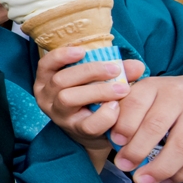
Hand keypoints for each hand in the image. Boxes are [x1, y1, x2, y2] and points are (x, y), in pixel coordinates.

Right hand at [33, 47, 143, 162]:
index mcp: (48, 80)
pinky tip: (117, 107)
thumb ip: (116, 70)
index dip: (60, 56)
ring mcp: (59, 115)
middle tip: (115, 69)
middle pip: (60, 80)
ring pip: (68, 98)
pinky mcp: (75, 131)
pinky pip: (88, 124)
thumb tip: (137, 66)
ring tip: (122, 88)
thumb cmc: (93, 97)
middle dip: (89, 71)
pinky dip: (105, 114)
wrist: (96, 131)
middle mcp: (47, 97)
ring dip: (98, 91)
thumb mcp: (98, 79)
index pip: (45, 64)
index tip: (82, 51)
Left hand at [112, 75, 182, 182]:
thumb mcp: (147, 94)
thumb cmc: (167, 99)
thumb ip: (127, 111)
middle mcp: (178, 96)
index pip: (135, 103)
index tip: (115, 142)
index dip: (124, 124)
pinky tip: (166, 180)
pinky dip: (182, 174)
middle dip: (136, 150)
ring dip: (159, 168)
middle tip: (123, 166)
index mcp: (154, 85)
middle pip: (156, 126)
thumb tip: (111, 139)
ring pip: (181, 146)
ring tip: (142, 180)